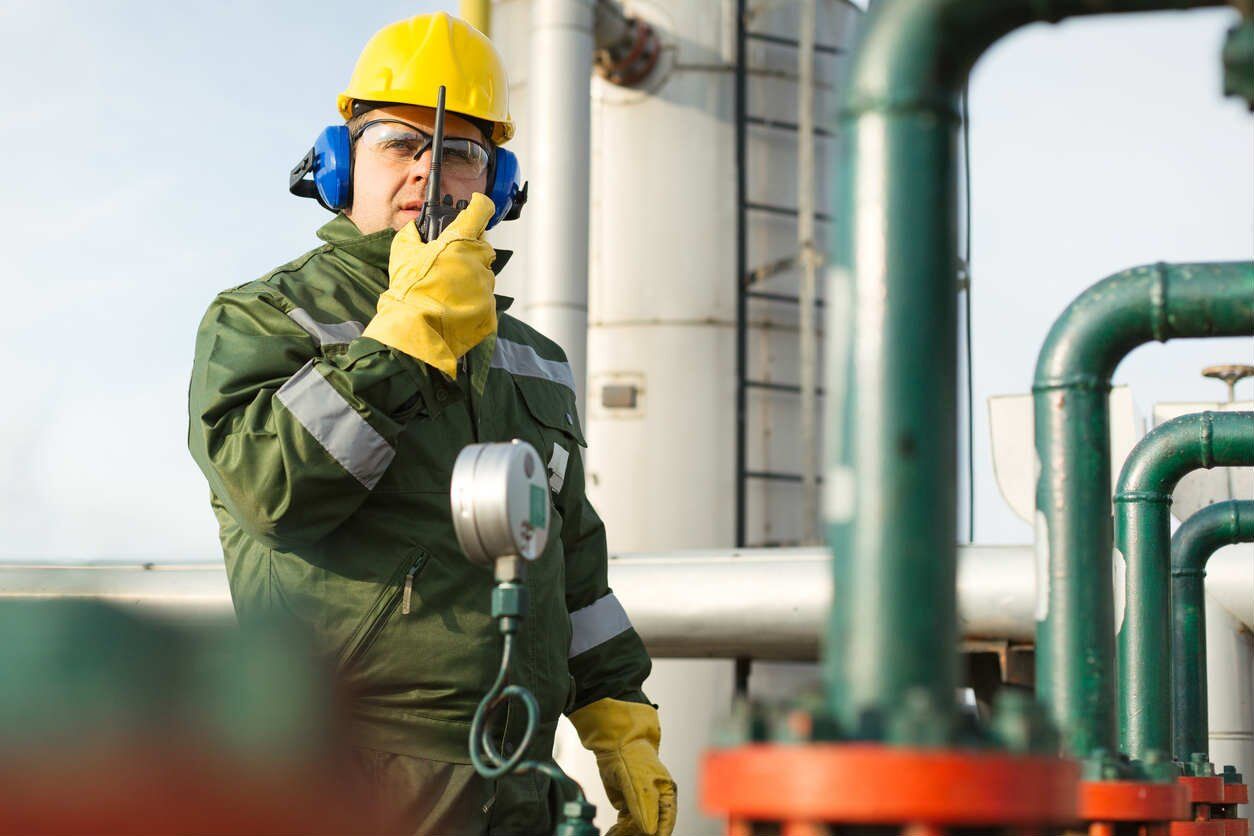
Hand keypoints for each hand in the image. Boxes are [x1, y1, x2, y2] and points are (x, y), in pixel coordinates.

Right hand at [362, 192, 496, 376]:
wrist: (414, 330)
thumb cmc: (408, 290)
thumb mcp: (403, 252)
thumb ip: (414, 234)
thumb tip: (417, 228)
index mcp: (460, 242)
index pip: (480, 212)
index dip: (479, 206)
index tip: (476, 206)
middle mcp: (478, 261)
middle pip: (483, 247)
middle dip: (470, 250)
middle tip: (449, 260)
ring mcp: (486, 287)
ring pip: (483, 275)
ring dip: (469, 277)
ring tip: (446, 289)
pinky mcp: (489, 310)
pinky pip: (483, 299)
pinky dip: (471, 300)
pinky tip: (452, 306)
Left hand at [569, 699, 676, 835]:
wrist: (615, 744)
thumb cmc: (634, 758)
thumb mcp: (640, 784)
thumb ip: (645, 809)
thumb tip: (651, 832)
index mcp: (667, 795)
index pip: (666, 822)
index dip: (659, 834)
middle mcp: (656, 801)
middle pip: (651, 827)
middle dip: (639, 834)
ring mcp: (642, 803)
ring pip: (637, 827)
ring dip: (627, 834)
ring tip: (614, 835)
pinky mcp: (628, 803)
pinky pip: (626, 823)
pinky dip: (620, 830)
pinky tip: (613, 833)